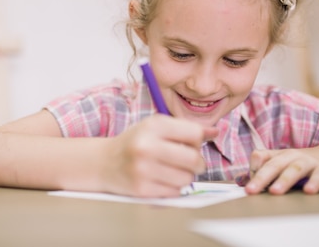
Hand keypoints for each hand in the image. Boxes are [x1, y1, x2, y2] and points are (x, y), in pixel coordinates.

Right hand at [100, 115, 217, 197]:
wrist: (103, 162)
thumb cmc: (135, 142)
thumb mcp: (156, 127)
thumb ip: (185, 128)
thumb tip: (215, 132)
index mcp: (153, 126)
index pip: (194, 134)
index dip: (198, 141)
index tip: (191, 144)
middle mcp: (146, 147)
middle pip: (193, 159)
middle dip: (197, 163)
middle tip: (190, 162)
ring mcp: (143, 170)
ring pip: (186, 178)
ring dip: (185, 177)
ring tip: (173, 170)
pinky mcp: (141, 189)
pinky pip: (175, 192)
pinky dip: (174, 188)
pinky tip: (162, 180)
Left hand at [244, 147, 318, 194]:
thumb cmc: (300, 164)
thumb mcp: (280, 165)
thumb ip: (262, 172)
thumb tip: (240, 181)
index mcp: (277, 155)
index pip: (259, 156)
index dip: (252, 169)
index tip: (249, 184)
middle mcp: (290, 156)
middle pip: (273, 165)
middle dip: (261, 178)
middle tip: (251, 191)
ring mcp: (307, 162)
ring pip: (294, 170)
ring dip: (284, 180)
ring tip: (275, 192)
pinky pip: (318, 176)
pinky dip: (314, 183)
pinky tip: (308, 191)